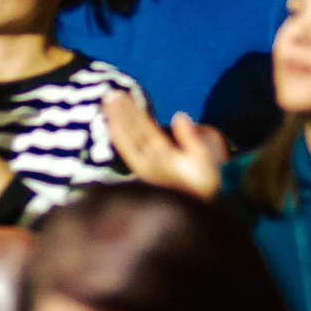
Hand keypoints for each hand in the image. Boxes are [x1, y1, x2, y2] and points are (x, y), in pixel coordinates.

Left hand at [103, 91, 227, 198]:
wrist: (197, 215)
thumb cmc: (204, 185)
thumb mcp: (204, 161)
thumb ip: (190, 138)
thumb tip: (179, 116)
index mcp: (164, 155)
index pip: (144, 129)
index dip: (132, 111)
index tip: (121, 95)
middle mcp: (149, 162)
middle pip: (131, 134)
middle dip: (120, 114)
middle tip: (108, 95)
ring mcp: (143, 169)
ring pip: (125, 143)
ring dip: (115, 124)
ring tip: (106, 107)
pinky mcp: (142, 175)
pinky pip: (126, 154)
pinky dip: (118, 140)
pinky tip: (112, 130)